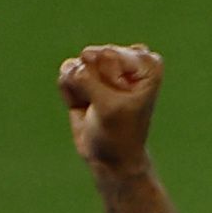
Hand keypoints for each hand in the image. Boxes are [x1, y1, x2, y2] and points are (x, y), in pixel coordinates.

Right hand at [58, 45, 162, 169]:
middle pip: (92, 55)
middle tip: (109, 102)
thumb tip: (74, 61)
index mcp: (146, 65)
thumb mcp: (108, 106)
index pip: (111, 54)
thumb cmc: (119, 133)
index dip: (110, 79)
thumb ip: (88, 76)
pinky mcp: (82, 74)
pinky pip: (65, 72)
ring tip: (97, 105)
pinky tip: (85, 105)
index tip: (122, 98)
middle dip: (94, 82)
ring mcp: (102, 66)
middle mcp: (125, 60)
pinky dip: (70, 92)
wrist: (109, 158)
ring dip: (81, 89)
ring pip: (76, 64)